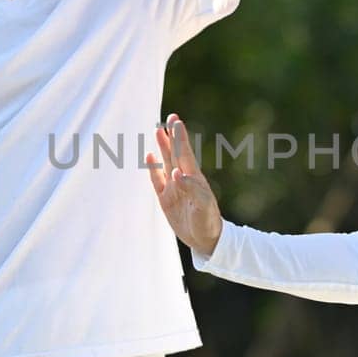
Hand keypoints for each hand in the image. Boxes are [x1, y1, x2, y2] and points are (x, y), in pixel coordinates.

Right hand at [146, 115, 222, 255]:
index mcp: (194, 178)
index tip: (176, 121)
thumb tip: (175, 173)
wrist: (205, 239)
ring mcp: (173, 188)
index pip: (184, 153)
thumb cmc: (208, 221)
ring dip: (162, 148)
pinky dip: (152, 168)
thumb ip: (191, 188)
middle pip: (175, 153)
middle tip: (170, 117)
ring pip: (166, 162)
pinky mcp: (165, 199)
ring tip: (158, 131)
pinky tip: (149, 156)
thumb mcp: (203, 205)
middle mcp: (183, 179)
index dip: (180, 137)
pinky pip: (157, 180)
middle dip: (172, 136)